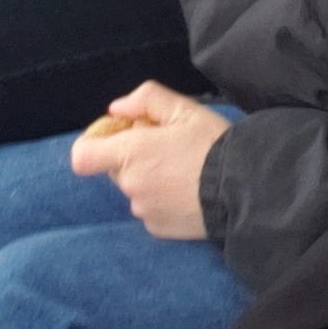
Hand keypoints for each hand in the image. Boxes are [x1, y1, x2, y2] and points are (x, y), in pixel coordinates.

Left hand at [67, 82, 228, 238]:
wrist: (244, 187)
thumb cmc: (212, 144)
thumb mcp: (184, 109)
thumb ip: (145, 99)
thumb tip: (117, 109)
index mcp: (130, 153)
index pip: (83, 156)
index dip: (94, 144)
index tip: (119, 136)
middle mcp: (130, 185)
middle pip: (116, 169)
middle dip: (134, 157)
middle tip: (168, 148)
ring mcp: (143, 210)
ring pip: (136, 189)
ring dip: (151, 179)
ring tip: (185, 171)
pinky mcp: (157, 229)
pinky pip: (150, 210)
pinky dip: (163, 200)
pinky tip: (188, 192)